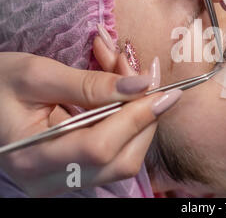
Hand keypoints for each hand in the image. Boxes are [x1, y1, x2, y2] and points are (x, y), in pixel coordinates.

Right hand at [0, 51, 179, 196]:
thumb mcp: (37, 74)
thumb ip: (90, 83)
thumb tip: (141, 86)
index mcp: (33, 157)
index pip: (100, 147)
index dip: (136, 117)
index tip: (162, 89)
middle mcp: (49, 180)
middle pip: (120, 160)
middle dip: (143, 115)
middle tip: (144, 74)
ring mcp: (63, 181)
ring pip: (124, 161)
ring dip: (139, 117)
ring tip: (130, 77)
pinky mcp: (74, 172)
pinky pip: (115, 155)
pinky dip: (128, 124)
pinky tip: (123, 95)